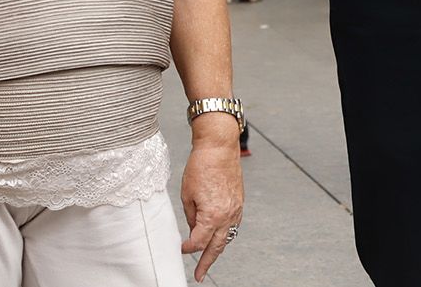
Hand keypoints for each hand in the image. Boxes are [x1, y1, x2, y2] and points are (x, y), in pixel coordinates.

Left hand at [180, 126, 245, 281]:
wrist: (219, 147)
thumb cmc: (201, 167)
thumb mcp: (187, 195)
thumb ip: (191, 217)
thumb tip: (194, 229)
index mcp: (212, 215)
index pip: (199, 242)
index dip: (188, 247)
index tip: (181, 248)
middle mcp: (227, 215)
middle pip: (217, 247)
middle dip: (207, 262)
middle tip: (199, 274)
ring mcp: (236, 209)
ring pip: (227, 237)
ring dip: (218, 249)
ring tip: (208, 259)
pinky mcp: (239, 202)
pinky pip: (233, 224)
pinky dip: (226, 233)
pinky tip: (219, 236)